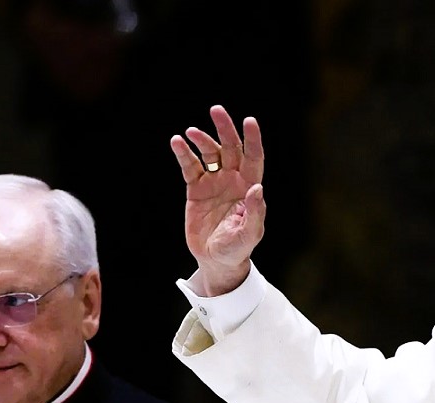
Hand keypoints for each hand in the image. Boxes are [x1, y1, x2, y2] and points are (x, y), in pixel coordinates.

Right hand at [170, 105, 265, 295]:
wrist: (215, 260)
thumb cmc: (238, 248)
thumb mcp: (249, 233)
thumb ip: (254, 212)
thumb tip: (257, 188)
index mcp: (249, 187)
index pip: (253, 157)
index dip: (253, 139)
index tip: (249, 121)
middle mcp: (233, 180)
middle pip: (230, 148)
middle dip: (224, 129)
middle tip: (216, 110)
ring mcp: (214, 182)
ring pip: (209, 153)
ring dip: (202, 140)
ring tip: (191, 133)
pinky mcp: (196, 189)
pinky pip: (190, 167)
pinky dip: (184, 154)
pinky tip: (177, 142)